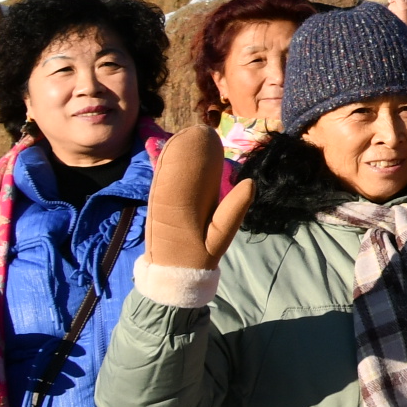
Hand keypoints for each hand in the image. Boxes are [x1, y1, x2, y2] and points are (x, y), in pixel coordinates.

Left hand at [142, 126, 254, 273]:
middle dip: (186, 145)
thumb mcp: (220, 239)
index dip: (194, 149)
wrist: (169, 274)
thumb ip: (233, 211)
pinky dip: (170, 164)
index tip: (207, 135)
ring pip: (165, 169)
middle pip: (172, 163)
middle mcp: (165, 197)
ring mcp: (158, 199)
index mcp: (180, 204)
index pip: (185, 169)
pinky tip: (177, 152)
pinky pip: (161, 179)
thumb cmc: (197, 257)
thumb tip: (250, 182)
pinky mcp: (156, 203)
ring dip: (177, 152)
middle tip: (201, 132)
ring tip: (190, 136)